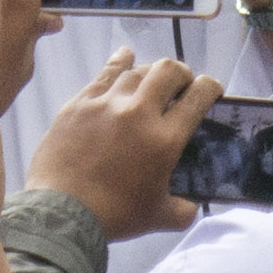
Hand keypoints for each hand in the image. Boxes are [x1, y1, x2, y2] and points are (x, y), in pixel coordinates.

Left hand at [24, 47, 211, 240]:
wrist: (61, 212)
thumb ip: (183, 209)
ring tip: (153, 79)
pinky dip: (120, 61)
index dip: (211, 88)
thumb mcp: (159, 217)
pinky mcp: (79, 103)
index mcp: (164, 139)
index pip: (198, 97)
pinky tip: (125, 56)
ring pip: (137, 69)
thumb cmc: (113, 215)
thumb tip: (192, 205)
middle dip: (183, 74)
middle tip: (181, 86)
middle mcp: (139, 112)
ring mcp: (106, 103)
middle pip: (169, 71)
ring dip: (152, 71)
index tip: (211, 90)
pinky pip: (104, 73)